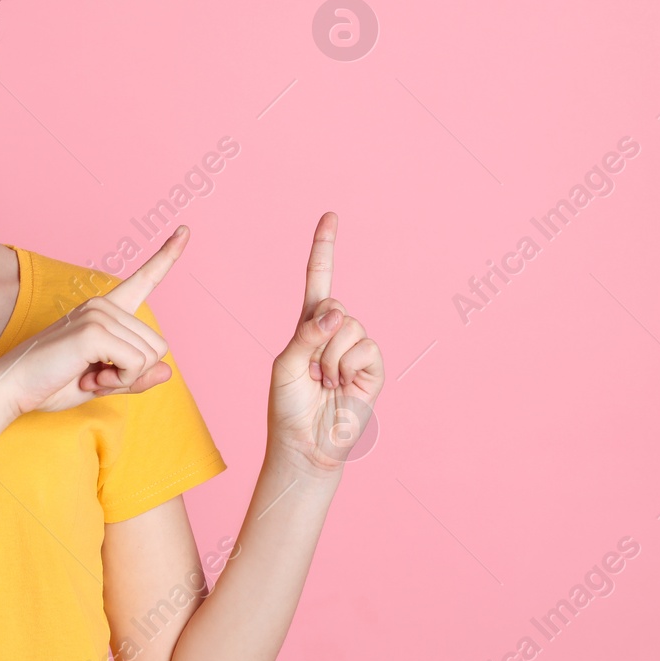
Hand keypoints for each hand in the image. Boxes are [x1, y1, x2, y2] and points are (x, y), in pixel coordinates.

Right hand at [0, 227, 190, 421]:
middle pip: (157, 345)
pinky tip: (88, 378)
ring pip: (149, 357)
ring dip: (122, 378)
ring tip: (86, 374)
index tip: (185, 230)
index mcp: (105, 310)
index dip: (167, 256)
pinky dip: (117, 381)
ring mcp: (98, 314)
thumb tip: (168, 371)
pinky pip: (134, 364)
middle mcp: (103, 304)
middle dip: (131, 372)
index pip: (144, 279)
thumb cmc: (51, 383)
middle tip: (92, 375)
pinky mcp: (93, 331)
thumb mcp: (102, 383)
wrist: (10, 388)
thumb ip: (134, 377)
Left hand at [268, 212, 384, 475]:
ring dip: (331, 358)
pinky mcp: (373, 368)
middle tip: (312, 372)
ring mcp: (356, 349)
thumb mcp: (286, 364)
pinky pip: (365, 348)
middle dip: (318, 338)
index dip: (324, 247)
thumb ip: (308, 333)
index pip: (318, 279)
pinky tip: (343, 388)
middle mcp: (334, 332)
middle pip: (334, 305)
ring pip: (350, 327)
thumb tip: (340, 311)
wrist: (306, 445)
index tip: (330, 216)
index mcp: (308, 325)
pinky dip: (348, 367)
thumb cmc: (288, 406)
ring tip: (326, 383)